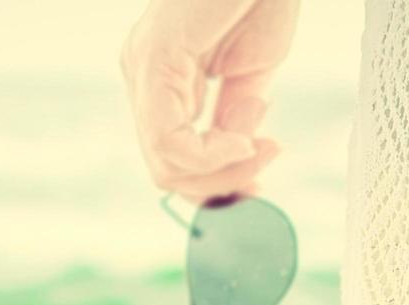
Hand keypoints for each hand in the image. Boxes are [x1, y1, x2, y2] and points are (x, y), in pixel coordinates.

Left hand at [119, 0, 298, 203]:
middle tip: (266, 161)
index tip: (258, 181)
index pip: (172, 157)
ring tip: (263, 146)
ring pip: (164, 163)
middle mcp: (143, 78)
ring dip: (223, 170)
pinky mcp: (154, 62)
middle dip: (222, 181)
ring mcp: (143, 70)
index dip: (214, 183)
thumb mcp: (250, 74)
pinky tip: (244, 140)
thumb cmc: (260, 0)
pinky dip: (212, 155)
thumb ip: (235, 117)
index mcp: (162, 83)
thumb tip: (233, 154)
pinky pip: (170, 141)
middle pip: (165, 169)